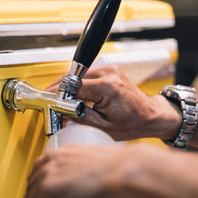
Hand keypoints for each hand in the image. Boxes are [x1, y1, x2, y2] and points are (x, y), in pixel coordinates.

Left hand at [20, 144, 139, 197]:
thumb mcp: (104, 175)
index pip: (37, 175)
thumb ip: (105, 192)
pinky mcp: (48, 192)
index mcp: (61, 154)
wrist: (127, 171)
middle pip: (30, 192)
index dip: (35, 194)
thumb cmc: (123, 171)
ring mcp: (47, 177)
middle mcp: (50, 162)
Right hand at [47, 65, 180, 140]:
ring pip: (77, 76)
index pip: (72, 86)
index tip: (47, 102)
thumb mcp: (103, 127)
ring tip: (63, 104)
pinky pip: (85, 77)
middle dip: (59, 92)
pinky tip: (75, 98)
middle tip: (51, 105)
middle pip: (72, 79)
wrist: (151, 116)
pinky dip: (77, 87)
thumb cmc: (134, 123)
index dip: (57, 95)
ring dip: (68, 89)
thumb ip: (78, 117)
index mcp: (108, 87)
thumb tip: (59, 110)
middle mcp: (108, 73)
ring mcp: (109, 69)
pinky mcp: (108, 71)